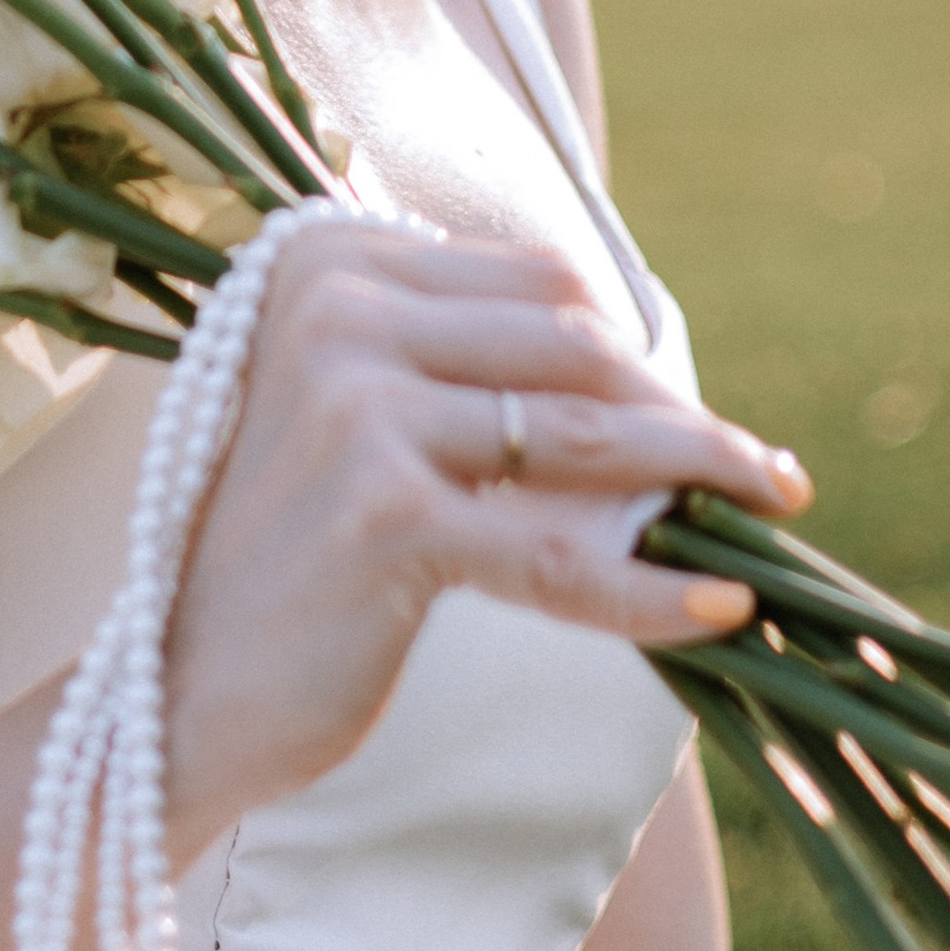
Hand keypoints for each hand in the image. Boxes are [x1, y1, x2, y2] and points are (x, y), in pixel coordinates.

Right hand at [162, 223, 806, 854]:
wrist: (178, 692)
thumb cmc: (287, 560)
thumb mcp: (359, 424)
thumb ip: (467, 372)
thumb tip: (654, 386)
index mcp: (325, 259)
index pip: (535, 281)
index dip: (628, 349)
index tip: (687, 412)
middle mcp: (333, 308)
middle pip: (573, 342)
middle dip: (677, 410)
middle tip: (757, 472)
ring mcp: (356, 404)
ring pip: (586, 434)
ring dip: (700, 474)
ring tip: (770, 507)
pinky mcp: (385, 512)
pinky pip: (561, 552)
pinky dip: (651, 586)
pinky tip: (721, 606)